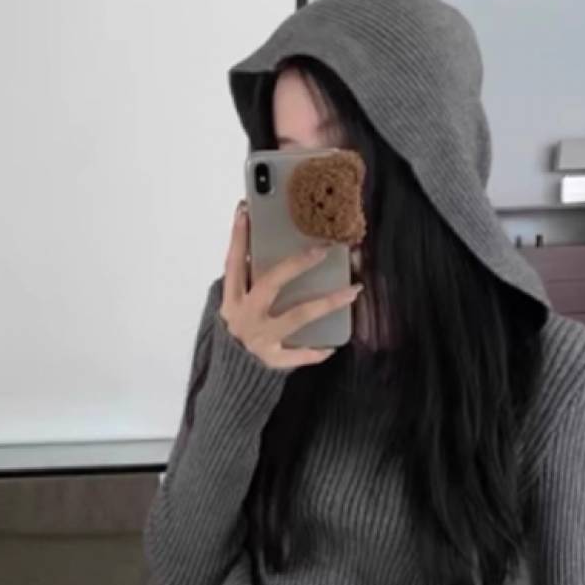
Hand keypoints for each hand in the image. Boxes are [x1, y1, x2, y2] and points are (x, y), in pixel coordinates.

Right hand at [220, 200, 362, 369]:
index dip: (239, 238)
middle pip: (270, 283)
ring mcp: (259, 338)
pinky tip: (332, 346)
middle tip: (322, 250)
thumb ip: (248, 281)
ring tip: (352, 291)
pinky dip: (315, 351)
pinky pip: (297, 354)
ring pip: (297, 316)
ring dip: (326, 303)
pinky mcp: (271, 359)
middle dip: (296, 264)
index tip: (246, 210)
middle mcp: (244, 316)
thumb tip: (264, 245)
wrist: (233, 373)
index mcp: (232, 298)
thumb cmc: (240, 331)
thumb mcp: (236, 304)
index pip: (234, 263)